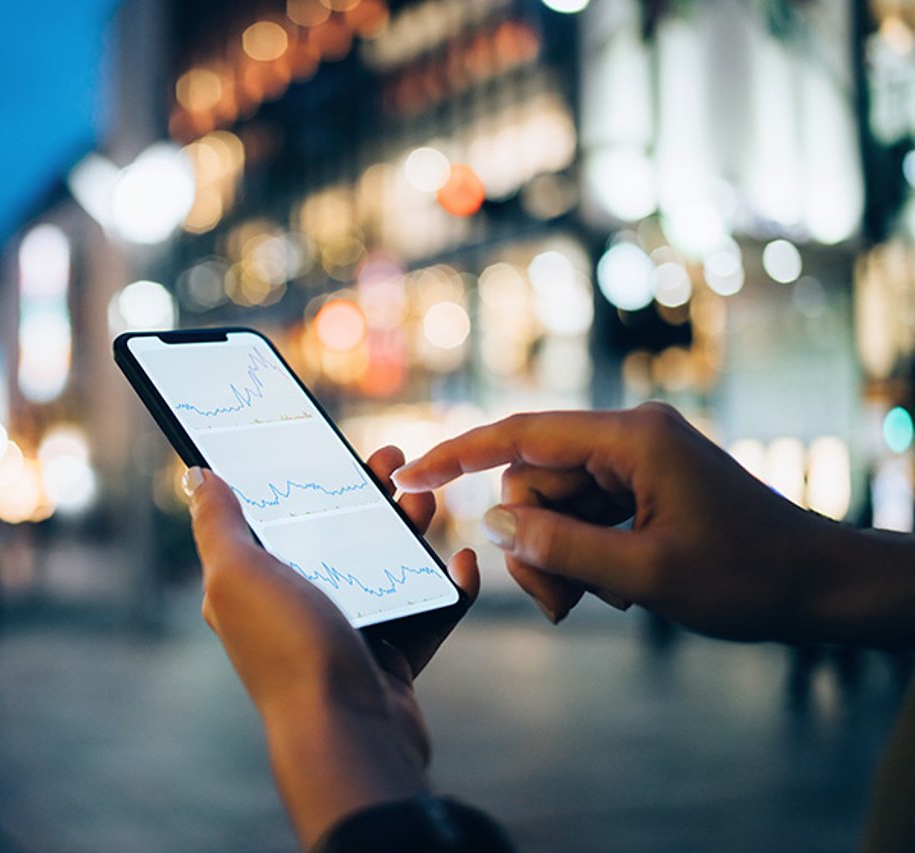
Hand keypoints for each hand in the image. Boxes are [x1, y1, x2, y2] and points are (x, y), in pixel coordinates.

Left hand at [186, 446, 478, 847]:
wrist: (349, 736)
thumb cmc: (289, 652)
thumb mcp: (238, 576)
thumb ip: (218, 524)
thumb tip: (197, 475)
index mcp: (251, 586)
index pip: (275, 515)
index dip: (303, 475)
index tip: (335, 442)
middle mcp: (294, 608)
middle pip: (335, 533)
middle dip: (367, 492)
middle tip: (395, 459)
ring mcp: (345, 634)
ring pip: (383, 565)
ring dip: (408, 529)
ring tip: (429, 500)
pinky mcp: (389, 660)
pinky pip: (424, 611)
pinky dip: (446, 586)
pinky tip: (461, 561)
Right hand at [392, 403, 905, 643]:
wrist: (818, 585)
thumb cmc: (746, 578)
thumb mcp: (644, 575)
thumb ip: (560, 547)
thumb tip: (495, 524)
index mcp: (631, 438)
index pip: (520, 436)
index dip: (457, 455)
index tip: (408, 475)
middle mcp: (629, 435)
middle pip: (534, 481)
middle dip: (533, 542)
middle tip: (559, 604)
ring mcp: (637, 458)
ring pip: (554, 503)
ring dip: (559, 556)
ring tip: (592, 602)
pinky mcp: (644, 482)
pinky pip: (583, 511)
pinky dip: (583, 551)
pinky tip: (614, 587)